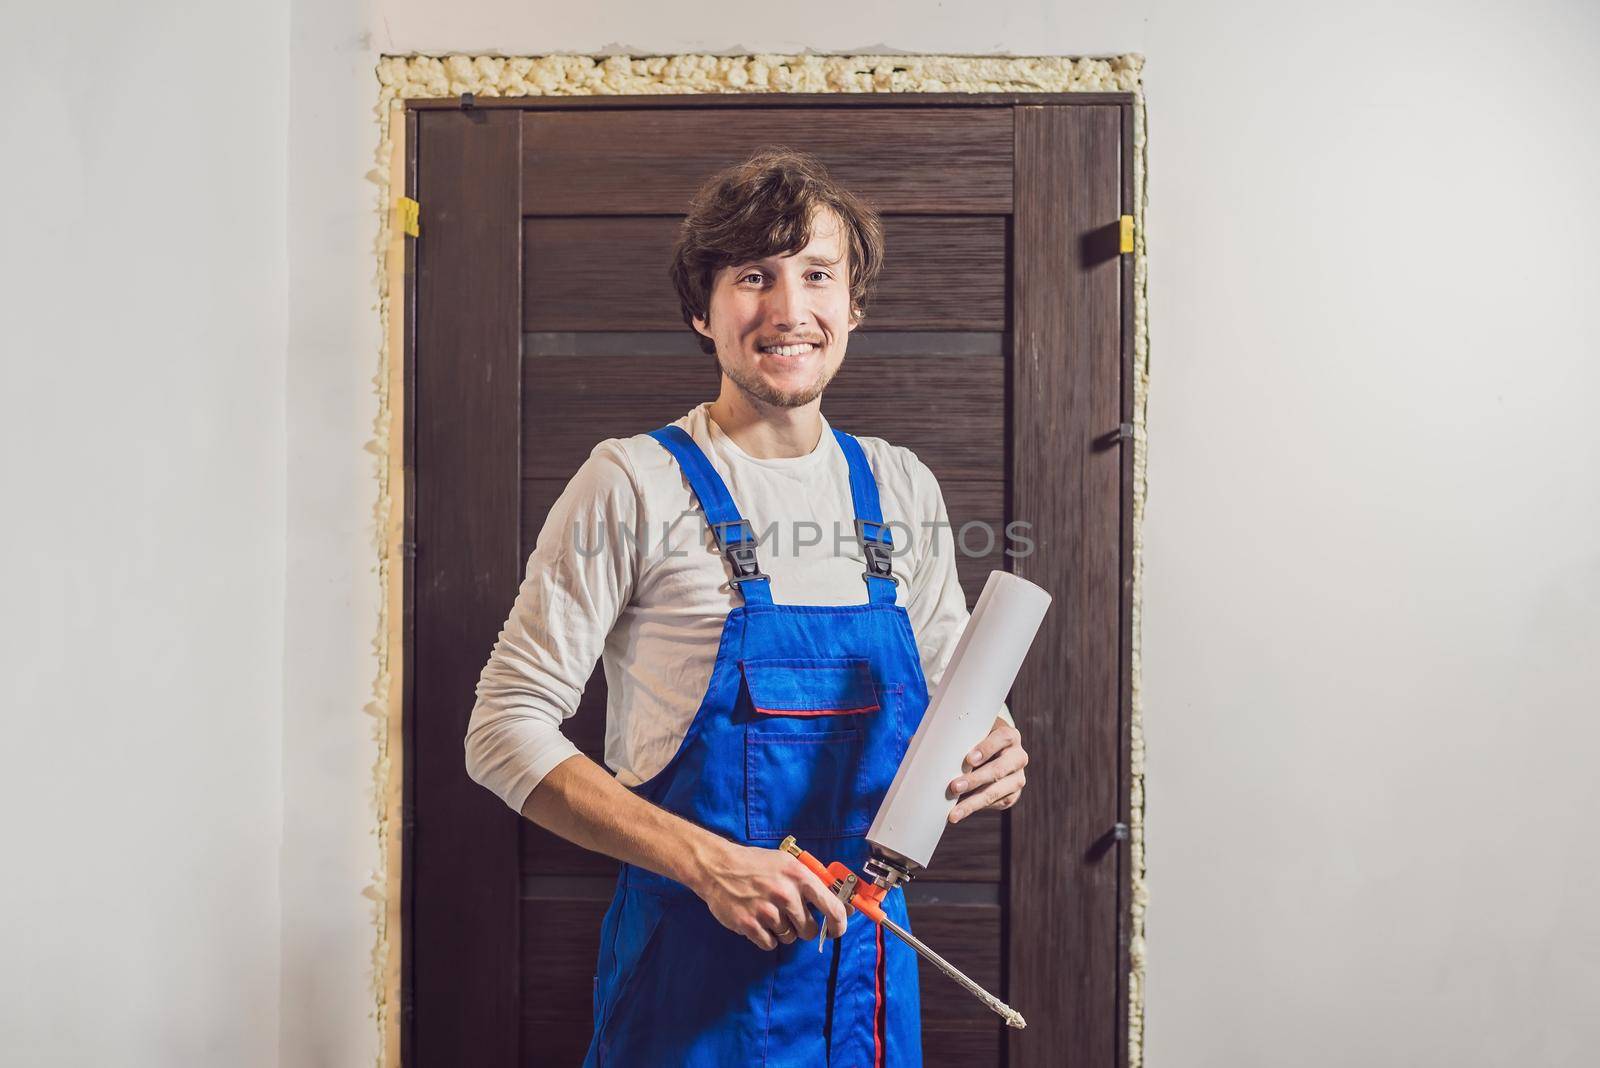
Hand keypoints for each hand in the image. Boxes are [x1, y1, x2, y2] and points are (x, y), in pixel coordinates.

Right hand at [689, 840, 849, 949]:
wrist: (718, 867)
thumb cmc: (756, 864)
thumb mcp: (788, 864)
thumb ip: (814, 883)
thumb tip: (845, 906)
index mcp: (800, 876)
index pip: (832, 908)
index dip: (839, 924)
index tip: (836, 930)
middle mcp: (786, 894)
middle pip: (809, 930)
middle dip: (803, 928)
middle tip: (791, 917)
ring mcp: (767, 911)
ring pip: (789, 938)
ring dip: (782, 931)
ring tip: (768, 913)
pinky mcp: (749, 924)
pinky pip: (770, 944)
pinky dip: (766, 937)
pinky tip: (758, 921)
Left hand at [947, 717, 1027, 822]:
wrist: (995, 752)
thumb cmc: (976, 740)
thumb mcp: (973, 734)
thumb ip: (958, 739)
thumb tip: (920, 744)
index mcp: (1010, 736)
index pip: (1003, 738)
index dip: (987, 748)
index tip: (969, 759)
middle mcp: (1018, 756)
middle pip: (999, 769)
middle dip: (975, 780)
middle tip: (954, 787)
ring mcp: (1018, 777)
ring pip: (998, 791)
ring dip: (974, 801)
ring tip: (954, 812)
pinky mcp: (1013, 794)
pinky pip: (997, 803)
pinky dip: (977, 808)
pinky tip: (961, 812)